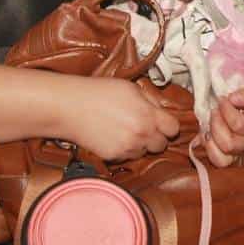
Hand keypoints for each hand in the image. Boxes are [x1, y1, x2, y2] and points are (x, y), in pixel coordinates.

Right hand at [59, 78, 181, 161]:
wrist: (70, 107)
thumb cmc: (98, 93)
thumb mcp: (130, 87)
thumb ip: (150, 100)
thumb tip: (160, 109)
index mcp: (148, 115)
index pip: (173, 129)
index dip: (168, 125)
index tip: (162, 122)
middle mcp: (141, 134)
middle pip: (161, 145)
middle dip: (155, 137)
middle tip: (143, 127)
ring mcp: (127, 147)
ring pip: (144, 152)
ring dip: (139, 144)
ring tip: (124, 130)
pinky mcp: (114, 157)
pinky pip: (128, 157)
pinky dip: (124, 150)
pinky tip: (113, 136)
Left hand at [203, 85, 243, 166]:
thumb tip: (232, 99)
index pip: (238, 124)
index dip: (226, 109)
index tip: (224, 99)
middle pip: (228, 144)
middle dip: (216, 123)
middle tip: (216, 110)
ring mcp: (240, 153)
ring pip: (220, 157)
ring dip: (211, 137)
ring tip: (212, 122)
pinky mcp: (230, 156)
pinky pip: (216, 160)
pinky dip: (208, 146)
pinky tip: (209, 132)